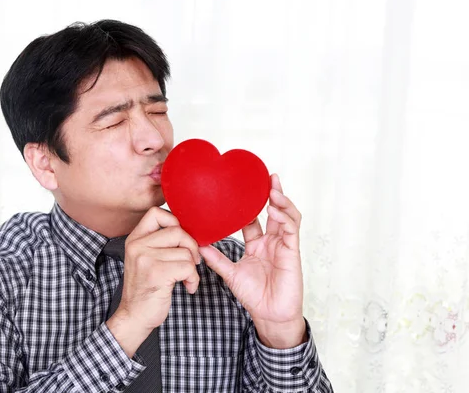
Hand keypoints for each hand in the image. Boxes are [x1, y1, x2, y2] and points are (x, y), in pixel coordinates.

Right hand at [106, 207, 199, 356]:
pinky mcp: (156, 274)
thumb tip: (187, 229)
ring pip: (185, 252)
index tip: (180, 241)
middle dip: (191, 247)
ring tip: (185, 279)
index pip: (156, 213)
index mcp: (135, 239)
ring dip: (192, 268)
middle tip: (191, 262)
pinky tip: (187, 287)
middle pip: (177, 231)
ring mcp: (145, 259)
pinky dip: (193, 279)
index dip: (174, 222)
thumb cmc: (145, 289)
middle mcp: (137, 246)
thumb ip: (158, 242)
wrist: (134, 317)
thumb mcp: (145, 259)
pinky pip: (188, 267)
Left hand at [199, 174, 305, 348]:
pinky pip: (292, 229)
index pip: (253, 219)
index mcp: (256, 244)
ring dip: (281, 200)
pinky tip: (275, 209)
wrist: (269, 315)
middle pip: (274, 211)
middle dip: (271, 193)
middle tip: (266, 176)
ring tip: (272, 187)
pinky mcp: (293, 252)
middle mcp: (271, 242)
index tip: (240, 189)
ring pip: (287, 216)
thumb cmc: (253, 296)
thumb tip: (196, 245)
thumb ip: (216, 259)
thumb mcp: (230, 273)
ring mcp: (283, 245)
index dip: (248, 204)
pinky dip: (285, 217)